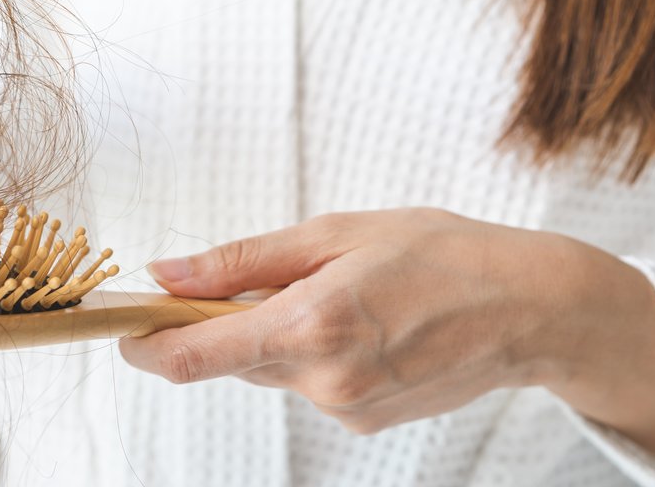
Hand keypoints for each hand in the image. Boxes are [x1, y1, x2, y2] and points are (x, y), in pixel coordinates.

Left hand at [119, 208, 624, 434]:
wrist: (531, 309)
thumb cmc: (440, 253)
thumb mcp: (334, 233)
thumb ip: (241, 261)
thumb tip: (166, 271)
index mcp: (309, 326)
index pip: (192, 357)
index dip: (144, 343)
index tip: (123, 324)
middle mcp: (323, 381)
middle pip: (229, 358)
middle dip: (221, 321)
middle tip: (259, 275)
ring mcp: (345, 409)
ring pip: (271, 368)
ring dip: (275, 332)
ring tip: (338, 290)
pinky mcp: (363, 421)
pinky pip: (308, 382)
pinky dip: (312, 351)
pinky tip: (363, 322)